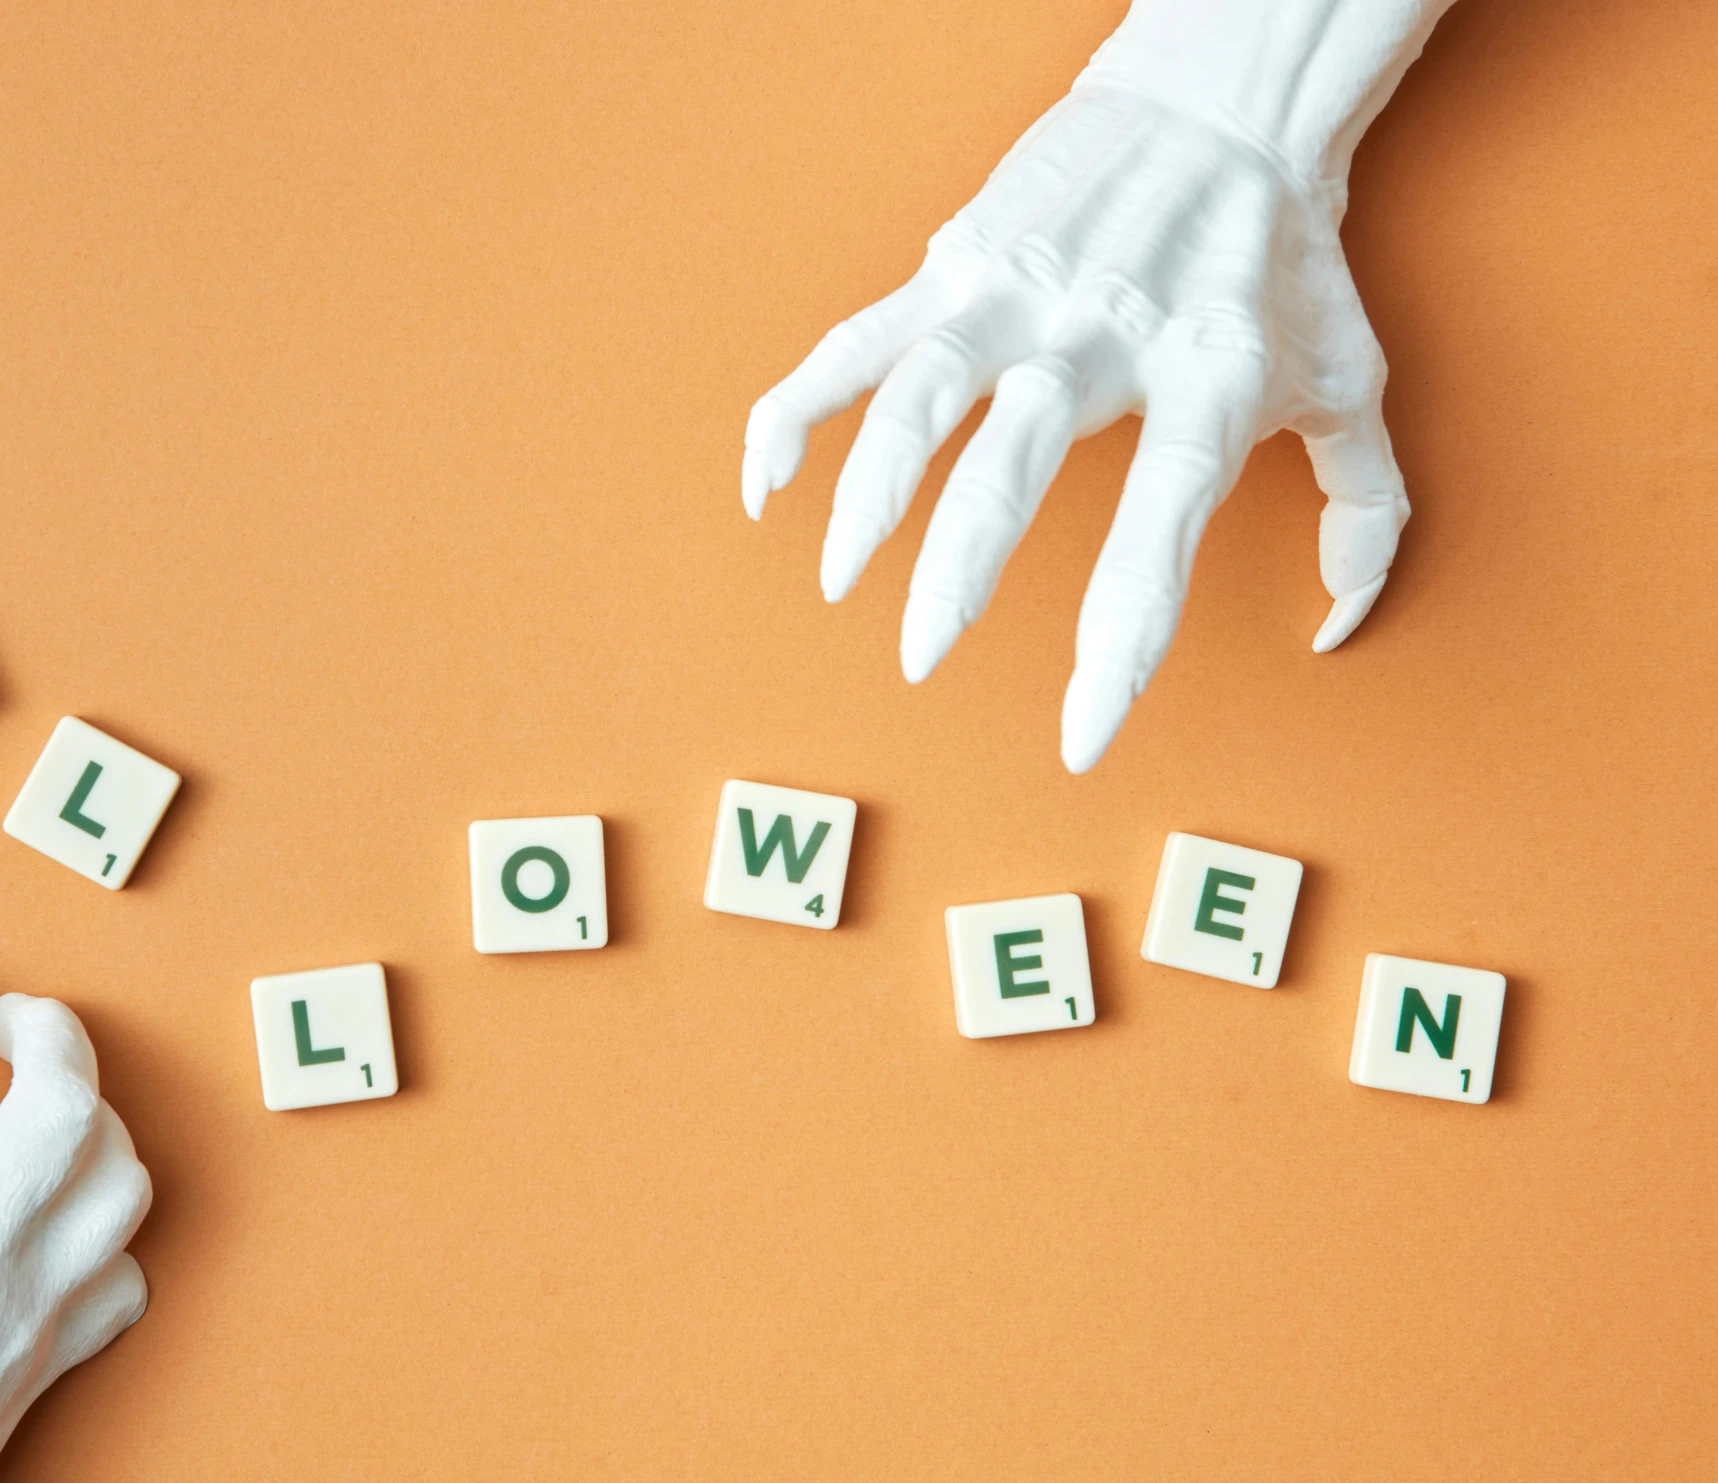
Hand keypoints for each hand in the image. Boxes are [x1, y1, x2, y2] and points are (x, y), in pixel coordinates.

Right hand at [0, 964, 152, 1482]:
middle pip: (61, 1100)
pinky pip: (121, 1285)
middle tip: (12, 1022)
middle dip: (48, 1031)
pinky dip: (107, 1244)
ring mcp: (17, 1312)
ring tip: (56, 1111)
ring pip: (121, 1182)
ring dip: (99, 1126)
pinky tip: (62, 1230)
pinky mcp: (44, 1369)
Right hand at [743, 0, 1455, 771]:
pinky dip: (799, 410)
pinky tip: (769, 480)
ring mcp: (1018, 293)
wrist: (1224, 96)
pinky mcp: (956, 264)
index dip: (1118, 641)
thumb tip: (1336, 627)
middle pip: (1011, 466)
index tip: (1079, 737)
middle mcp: (1104, 335)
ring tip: (839, 582)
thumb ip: (1362, 510)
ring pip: (919, 400)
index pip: (1160, 528)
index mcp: (1207, 378)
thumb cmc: (1283, 255)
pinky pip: (858, 344)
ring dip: (869, 496)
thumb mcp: (1351, 377)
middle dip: (956, 573)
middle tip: (921, 659)